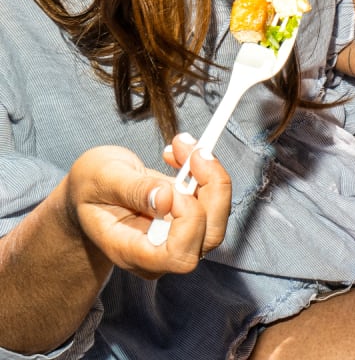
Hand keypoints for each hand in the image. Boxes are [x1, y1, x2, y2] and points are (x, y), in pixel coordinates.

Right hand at [64, 136, 230, 277]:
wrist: (90, 192)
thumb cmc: (89, 189)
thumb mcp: (100, 179)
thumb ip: (132, 190)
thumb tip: (166, 198)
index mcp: (131, 252)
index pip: (178, 256)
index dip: (189, 223)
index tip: (173, 187)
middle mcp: (160, 252)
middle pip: (208, 237)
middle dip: (212, 190)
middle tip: (194, 152)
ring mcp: (178, 238)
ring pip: (217, 217)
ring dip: (211, 175)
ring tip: (183, 146)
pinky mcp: (190, 219)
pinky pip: (214, 199)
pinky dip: (206, 170)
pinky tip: (182, 153)